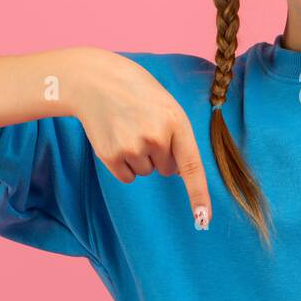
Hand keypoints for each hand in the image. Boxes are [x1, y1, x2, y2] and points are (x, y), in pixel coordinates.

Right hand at [68, 47, 213, 228]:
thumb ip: (178, 138)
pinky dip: (124, 163)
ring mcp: (132, 147)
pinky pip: (128, 176)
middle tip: (143, 125)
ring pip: (146, 172)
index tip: (203, 219)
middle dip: (160, 153)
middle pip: (167, 169)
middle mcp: (156, 137)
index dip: (199, 196)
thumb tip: (177, 172)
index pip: (192, 167)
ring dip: (140, 156)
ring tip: (128, 127)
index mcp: (177, 122)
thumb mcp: (167, 107)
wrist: (97, 81)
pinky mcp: (111, 156)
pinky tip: (117, 138)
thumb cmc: (138, 95)